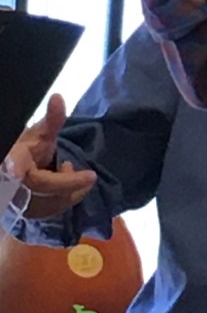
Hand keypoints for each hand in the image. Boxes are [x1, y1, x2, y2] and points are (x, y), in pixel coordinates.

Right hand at [4, 94, 96, 218]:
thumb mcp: (40, 135)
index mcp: (12, 161)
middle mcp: (11, 184)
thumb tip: (58, 97)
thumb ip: (52, 120)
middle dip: (68, 183)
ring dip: (68, 191)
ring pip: (49, 203)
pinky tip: (65, 187)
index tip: (15, 171)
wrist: (16, 172)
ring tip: (67, 174)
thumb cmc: (29, 151)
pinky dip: (64, 200)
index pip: (13, 165)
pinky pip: (49, 212)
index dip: (13, 167)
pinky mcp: (23, 214)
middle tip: (89, 176)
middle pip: (42, 187)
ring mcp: (15, 202)